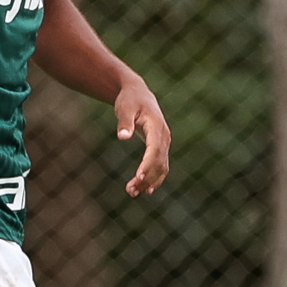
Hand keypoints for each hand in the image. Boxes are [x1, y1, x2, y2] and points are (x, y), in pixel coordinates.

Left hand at [115, 78, 170, 196]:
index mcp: (156, 126)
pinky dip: (153, 178)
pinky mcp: (160, 147)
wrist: (138, 94)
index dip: (147, 164)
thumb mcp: (125, 108)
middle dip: (146, 178)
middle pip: (158, 161)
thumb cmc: (130, 100)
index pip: (154, 149)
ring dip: (149, 181)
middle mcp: (164, 136)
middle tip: (131, 191)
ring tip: (132, 193)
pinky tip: (144, 190)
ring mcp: (164, 143)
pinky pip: (160, 166)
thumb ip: (124, 122)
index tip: (138, 177)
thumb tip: (123, 137)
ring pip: (161, 167)